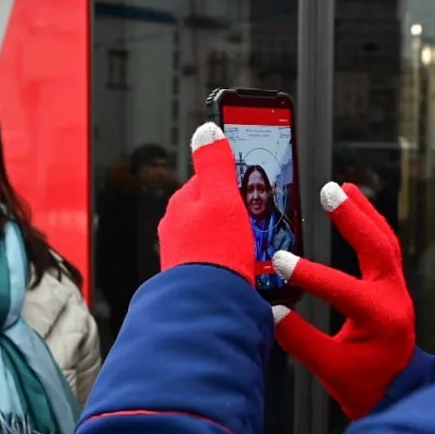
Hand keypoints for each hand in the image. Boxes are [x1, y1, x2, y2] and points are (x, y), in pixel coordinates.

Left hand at [157, 122, 254, 283]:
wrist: (207, 305)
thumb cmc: (214, 252)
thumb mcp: (222, 195)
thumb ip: (214, 161)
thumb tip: (206, 129)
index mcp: (181, 204)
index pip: (208, 180)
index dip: (234, 181)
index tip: (251, 184)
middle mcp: (177, 229)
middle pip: (213, 210)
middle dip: (235, 213)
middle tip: (257, 218)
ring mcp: (185, 254)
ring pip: (215, 236)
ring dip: (234, 238)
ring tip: (254, 244)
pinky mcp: (196, 277)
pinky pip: (217, 260)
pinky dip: (232, 260)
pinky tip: (245, 267)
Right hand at [271, 182, 414, 418]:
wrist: (399, 393)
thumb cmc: (367, 386)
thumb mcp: (331, 369)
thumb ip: (301, 341)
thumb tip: (271, 314)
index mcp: (380, 318)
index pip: (342, 289)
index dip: (310, 274)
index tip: (280, 262)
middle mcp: (394, 297)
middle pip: (378, 246)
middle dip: (354, 217)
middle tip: (330, 192)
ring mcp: (397, 289)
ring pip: (385, 241)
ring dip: (365, 213)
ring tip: (344, 189)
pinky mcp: (393, 287)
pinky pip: (385, 248)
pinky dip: (371, 225)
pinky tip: (356, 209)